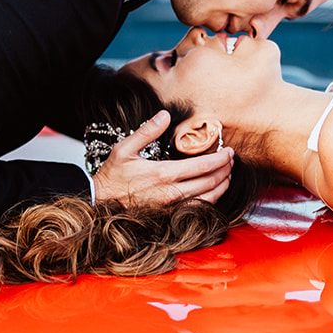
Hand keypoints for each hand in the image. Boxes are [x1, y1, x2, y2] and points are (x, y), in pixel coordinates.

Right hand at [92, 111, 233, 205]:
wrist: (99, 202)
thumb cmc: (112, 175)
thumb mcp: (124, 149)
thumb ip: (147, 131)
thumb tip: (164, 115)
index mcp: (163, 174)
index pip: (203, 166)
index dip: (221, 158)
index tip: (229, 151)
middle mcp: (171, 193)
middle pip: (211, 182)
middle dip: (226, 170)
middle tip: (232, 161)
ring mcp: (172, 208)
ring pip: (209, 199)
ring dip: (223, 186)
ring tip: (228, 175)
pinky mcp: (170, 217)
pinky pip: (199, 210)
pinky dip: (212, 200)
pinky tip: (214, 192)